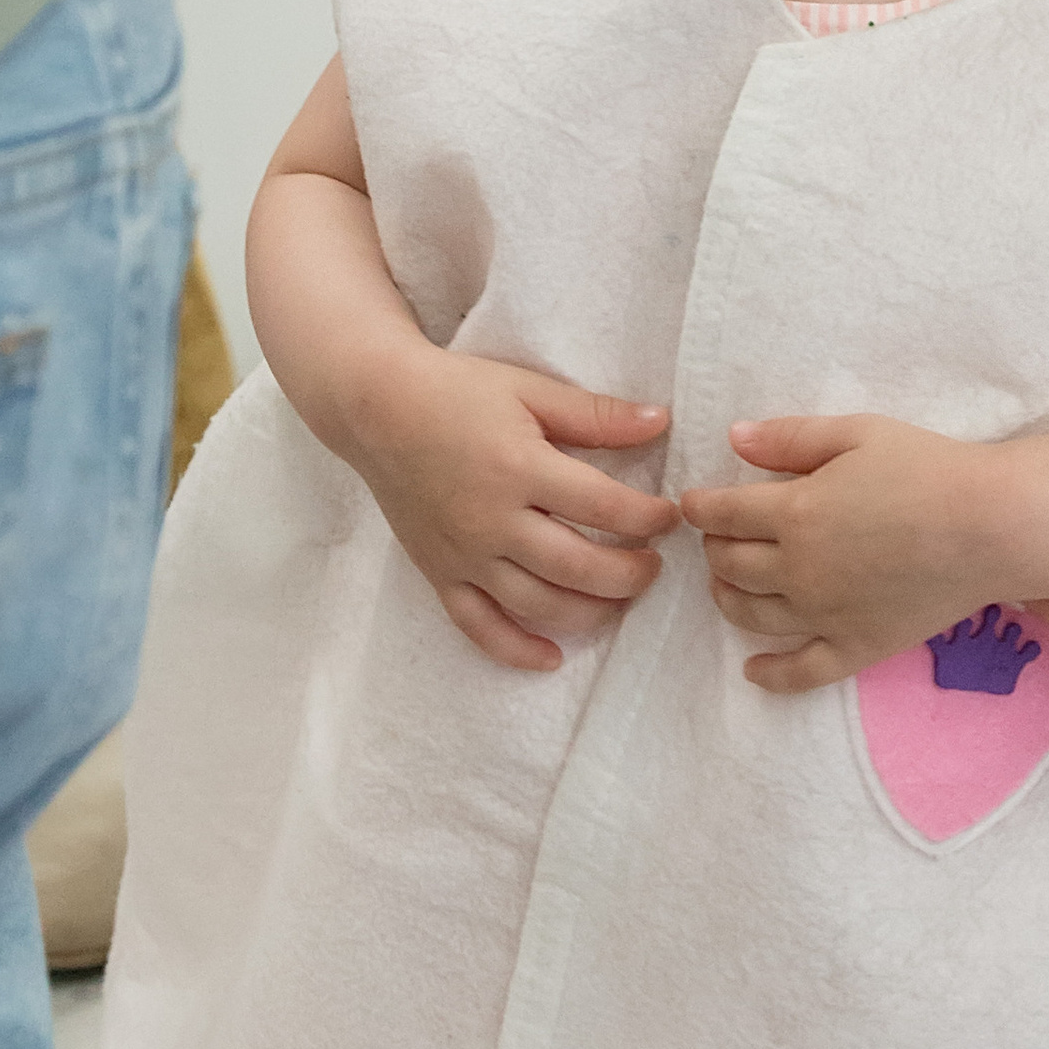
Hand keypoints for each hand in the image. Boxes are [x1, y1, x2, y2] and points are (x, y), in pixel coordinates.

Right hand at [345, 345, 680, 672]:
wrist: (377, 409)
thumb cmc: (459, 392)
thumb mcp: (531, 390)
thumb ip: (596, 413)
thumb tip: (662, 422)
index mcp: (520, 467)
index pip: (601, 506)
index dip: (647, 518)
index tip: (670, 517)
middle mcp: (492, 520)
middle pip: (575, 566)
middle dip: (628, 575)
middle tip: (653, 567)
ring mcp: (464, 554)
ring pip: (536, 604)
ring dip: (589, 612)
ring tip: (620, 600)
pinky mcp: (440, 574)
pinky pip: (479, 627)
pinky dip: (517, 650)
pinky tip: (554, 658)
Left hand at [685, 413, 1006, 692]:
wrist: (990, 526)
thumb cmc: (927, 468)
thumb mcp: (857, 433)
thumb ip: (791, 438)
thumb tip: (733, 439)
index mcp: (794, 513)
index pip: (723, 513)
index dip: (702, 506)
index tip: (694, 503)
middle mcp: (798, 570)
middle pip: (731, 565)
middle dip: (715, 548)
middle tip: (718, 536)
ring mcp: (824, 615)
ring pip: (753, 615)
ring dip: (727, 598)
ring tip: (726, 585)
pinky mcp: (856, 646)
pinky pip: (802, 672)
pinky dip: (770, 675)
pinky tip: (752, 670)